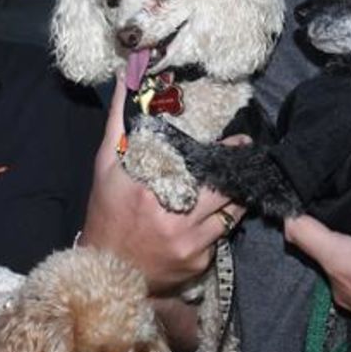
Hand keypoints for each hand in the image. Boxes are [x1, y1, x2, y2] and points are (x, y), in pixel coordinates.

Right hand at [80, 74, 242, 296]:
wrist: (103, 272)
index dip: (225, 153)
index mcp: (149, 188)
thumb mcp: (105, 165)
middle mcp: (172, 215)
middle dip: (238, 173)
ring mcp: (187, 242)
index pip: (200, 164)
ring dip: (238, 198)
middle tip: (247, 159)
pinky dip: (222, 226)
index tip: (240, 142)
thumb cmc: (105, 213)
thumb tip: (125, 79)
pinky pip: (220, 239)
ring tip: (243, 184)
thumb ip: (118, 121)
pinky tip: (220, 216)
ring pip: (230, 214)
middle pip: (222, 189)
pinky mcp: (197, 262)